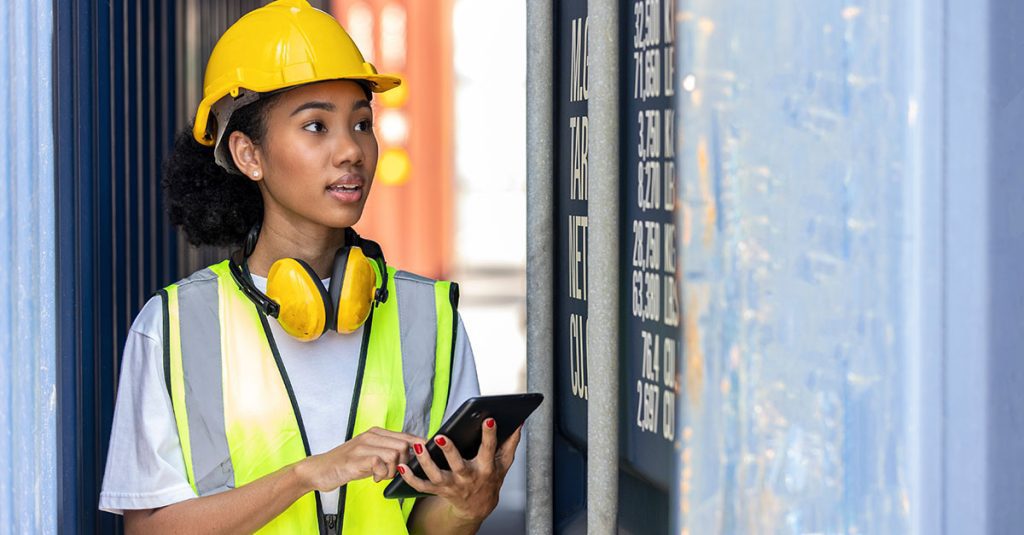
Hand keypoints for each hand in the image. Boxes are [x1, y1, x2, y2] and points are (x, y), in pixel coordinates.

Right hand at [298, 427, 422, 491]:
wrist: (320, 470)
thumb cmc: (347, 464)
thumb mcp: (370, 454)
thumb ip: (387, 452)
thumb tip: (412, 456)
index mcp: (376, 433)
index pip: (405, 435)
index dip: (418, 445)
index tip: (425, 455)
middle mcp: (370, 436)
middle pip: (403, 445)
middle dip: (403, 463)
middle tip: (391, 473)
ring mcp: (363, 446)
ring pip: (394, 454)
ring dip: (392, 471)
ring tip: (381, 476)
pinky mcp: (356, 458)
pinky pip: (380, 463)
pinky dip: (381, 474)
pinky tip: (373, 478)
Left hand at [397, 418, 521, 522]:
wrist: (478, 506)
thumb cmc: (490, 479)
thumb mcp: (504, 463)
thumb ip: (510, 443)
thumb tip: (518, 423)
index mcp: (485, 468)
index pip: (488, 450)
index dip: (490, 435)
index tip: (489, 419)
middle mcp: (468, 477)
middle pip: (458, 465)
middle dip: (449, 452)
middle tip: (441, 437)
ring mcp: (451, 485)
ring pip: (436, 475)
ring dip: (425, 462)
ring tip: (417, 447)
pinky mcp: (438, 490)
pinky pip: (421, 486)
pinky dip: (410, 478)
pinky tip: (401, 465)